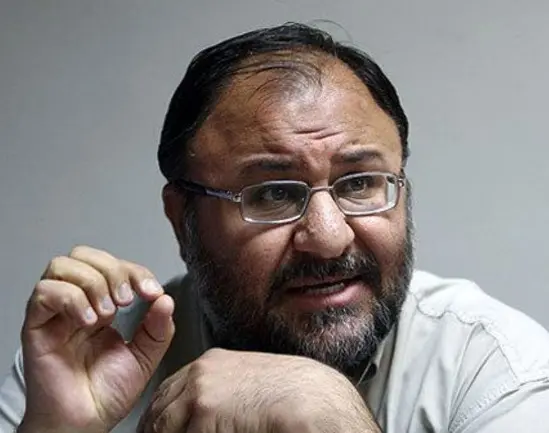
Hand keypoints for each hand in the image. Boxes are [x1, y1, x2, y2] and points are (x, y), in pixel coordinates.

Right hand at [18, 245, 174, 432]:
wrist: (86, 424)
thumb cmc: (108, 393)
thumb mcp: (145, 356)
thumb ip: (158, 328)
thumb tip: (165, 299)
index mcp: (103, 306)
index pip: (114, 266)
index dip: (135, 271)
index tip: (151, 291)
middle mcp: (77, 304)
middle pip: (85, 255)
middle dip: (113, 270)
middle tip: (127, 300)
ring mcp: (56, 313)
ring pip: (62, 266)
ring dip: (92, 282)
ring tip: (107, 313)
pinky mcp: (36, 327)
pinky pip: (44, 292)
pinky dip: (72, 299)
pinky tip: (88, 321)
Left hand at [139, 348, 378, 432]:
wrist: (309, 397)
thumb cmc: (290, 392)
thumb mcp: (248, 381)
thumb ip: (224, 392)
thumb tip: (213, 415)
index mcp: (210, 363)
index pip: (169, 391)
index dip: (161, 416)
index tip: (159, 430)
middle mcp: (200, 373)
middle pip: (159, 408)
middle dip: (157, 429)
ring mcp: (198, 391)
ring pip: (162, 425)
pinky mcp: (203, 414)